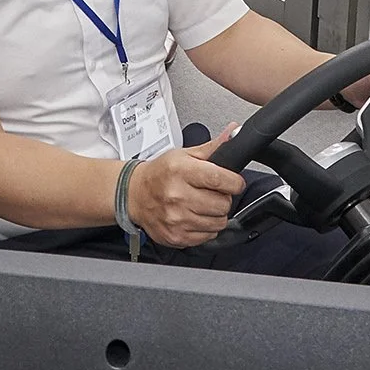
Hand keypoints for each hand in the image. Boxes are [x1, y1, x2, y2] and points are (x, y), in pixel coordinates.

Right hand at [124, 129, 246, 248]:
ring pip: (219, 222)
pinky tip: (194, 216)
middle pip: (223, 204)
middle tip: (212, 193)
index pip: (220, 179)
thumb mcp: (184, 154)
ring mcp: (176, 219)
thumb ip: (212, 147)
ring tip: (203, 204)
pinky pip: (208, 236)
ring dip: (216, 214)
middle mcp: (177, 196)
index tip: (235, 182)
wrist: (134, 194)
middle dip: (223, 198)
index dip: (234, 182)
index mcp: (180, 171)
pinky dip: (206, 227)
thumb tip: (233, 133)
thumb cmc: (160, 174)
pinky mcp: (177, 236)